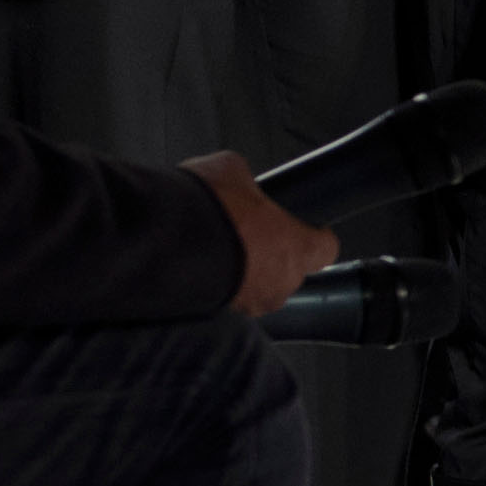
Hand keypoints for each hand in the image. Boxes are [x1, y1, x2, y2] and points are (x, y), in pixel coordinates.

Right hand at [184, 152, 337, 320]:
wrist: (159, 244)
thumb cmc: (206, 209)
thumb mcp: (230, 169)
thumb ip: (246, 181)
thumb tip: (238, 180)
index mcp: (299, 248)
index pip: (326, 249)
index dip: (314, 236)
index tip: (301, 226)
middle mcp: (281, 283)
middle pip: (289, 269)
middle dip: (271, 253)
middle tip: (247, 232)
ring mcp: (250, 304)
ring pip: (257, 287)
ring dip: (242, 270)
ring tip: (217, 247)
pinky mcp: (217, 315)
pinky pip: (226, 298)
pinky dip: (216, 283)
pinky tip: (199, 263)